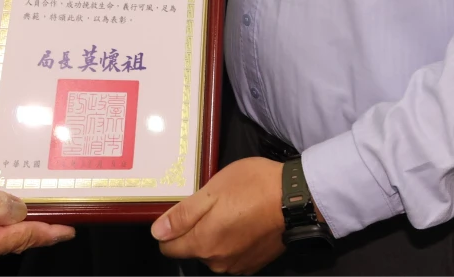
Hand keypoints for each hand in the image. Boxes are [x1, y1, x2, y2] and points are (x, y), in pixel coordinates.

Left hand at [151, 157, 284, 273]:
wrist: (295, 198)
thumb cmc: (251, 187)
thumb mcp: (212, 192)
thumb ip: (183, 215)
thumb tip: (158, 233)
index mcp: (203, 244)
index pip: (169, 248)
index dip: (171, 228)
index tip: (185, 209)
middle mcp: (218, 262)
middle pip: (192, 249)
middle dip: (196, 229)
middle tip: (213, 204)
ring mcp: (237, 266)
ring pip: (212, 252)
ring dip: (215, 235)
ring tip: (231, 210)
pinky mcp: (254, 264)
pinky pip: (231, 255)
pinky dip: (233, 241)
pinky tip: (244, 221)